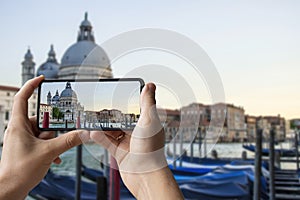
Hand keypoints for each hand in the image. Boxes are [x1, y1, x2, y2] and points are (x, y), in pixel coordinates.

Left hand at [0, 76, 87, 198]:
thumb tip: (83, 133)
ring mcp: (22, 139)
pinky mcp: (26, 148)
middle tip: (56, 137)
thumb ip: (68, 141)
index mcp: (19, 125)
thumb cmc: (19, 171)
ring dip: (52, 141)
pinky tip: (54, 157)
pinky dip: (49, 148)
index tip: (42, 79)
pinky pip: (41, 141)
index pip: (22, 98)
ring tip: (54, 152)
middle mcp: (19, 130)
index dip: (32, 85)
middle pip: (40, 118)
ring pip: (43, 132)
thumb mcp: (48, 152)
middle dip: (51, 129)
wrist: (9, 190)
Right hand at [90, 83, 183, 198]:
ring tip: (93, 119)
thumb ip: (147, 103)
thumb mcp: (149, 121)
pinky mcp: (121, 153)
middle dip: (111, 115)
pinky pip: (108, 142)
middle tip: (100, 108)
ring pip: (113, 131)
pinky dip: (100, 137)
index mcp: (147, 124)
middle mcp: (138, 133)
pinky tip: (92, 132)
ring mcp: (129, 143)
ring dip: (103, 126)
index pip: (136, 109)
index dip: (127, 102)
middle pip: (122, 120)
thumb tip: (150, 85)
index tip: (117, 95)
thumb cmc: (151, 150)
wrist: (145, 176)